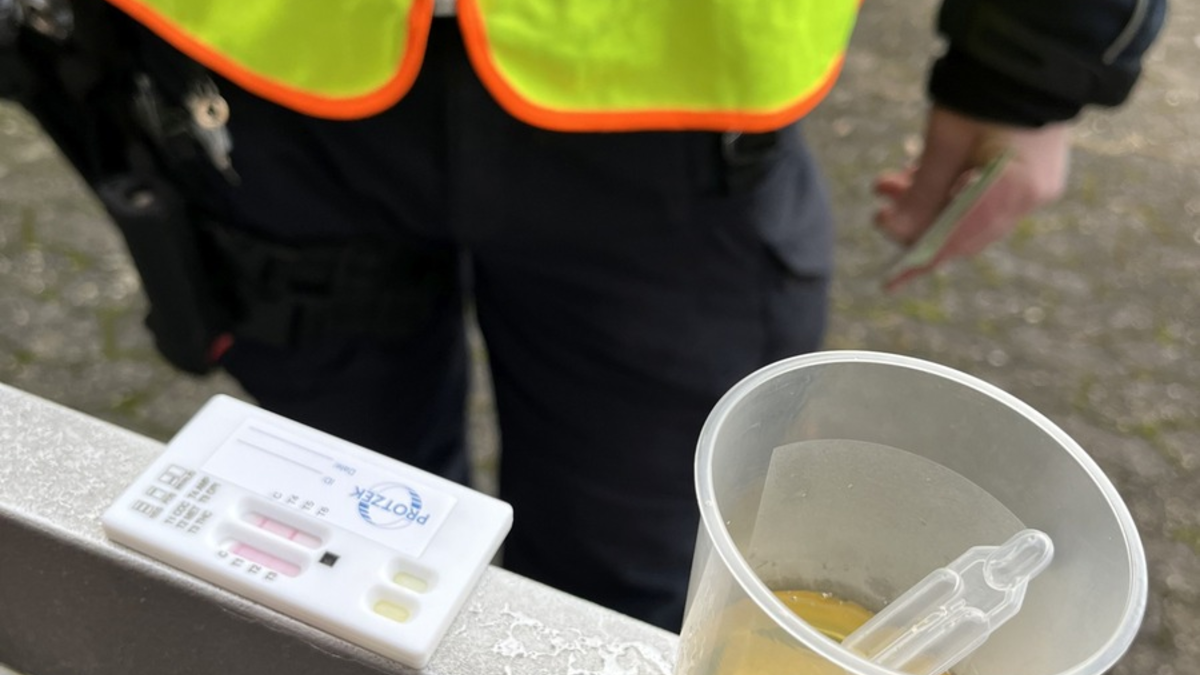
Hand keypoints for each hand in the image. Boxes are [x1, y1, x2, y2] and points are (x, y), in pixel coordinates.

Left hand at [876, 106, 1070, 290]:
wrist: (1026, 57)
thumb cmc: (982, 95)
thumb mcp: (942, 145)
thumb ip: (919, 194)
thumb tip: (895, 233)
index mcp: (1012, 191)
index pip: (958, 241)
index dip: (920, 261)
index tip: (891, 281)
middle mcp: (1031, 197)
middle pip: (964, 231)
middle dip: (917, 223)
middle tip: (880, 211)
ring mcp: (1036, 187)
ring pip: (970, 214)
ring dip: (928, 203)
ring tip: (889, 182)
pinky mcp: (1031, 175)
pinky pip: (984, 198)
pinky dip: (951, 192)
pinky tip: (919, 174)